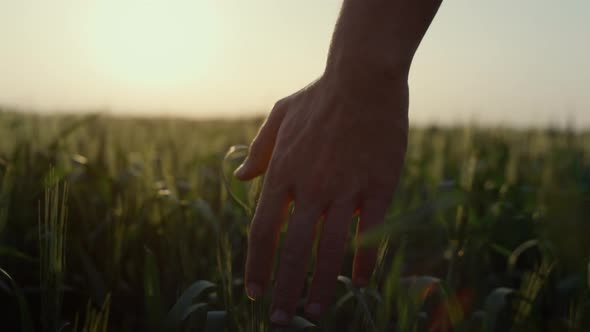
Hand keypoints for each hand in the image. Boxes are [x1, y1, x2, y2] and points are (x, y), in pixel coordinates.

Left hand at [234, 73, 408, 323]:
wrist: (365, 78)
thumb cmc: (319, 96)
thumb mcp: (279, 116)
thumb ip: (259, 150)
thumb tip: (240, 178)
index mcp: (282, 172)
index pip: (262, 231)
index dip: (257, 265)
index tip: (255, 292)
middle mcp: (310, 187)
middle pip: (293, 250)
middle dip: (285, 289)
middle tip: (280, 320)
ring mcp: (346, 188)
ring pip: (331, 249)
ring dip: (321, 285)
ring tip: (315, 313)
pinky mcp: (379, 186)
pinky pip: (372, 233)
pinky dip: (365, 260)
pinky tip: (360, 282)